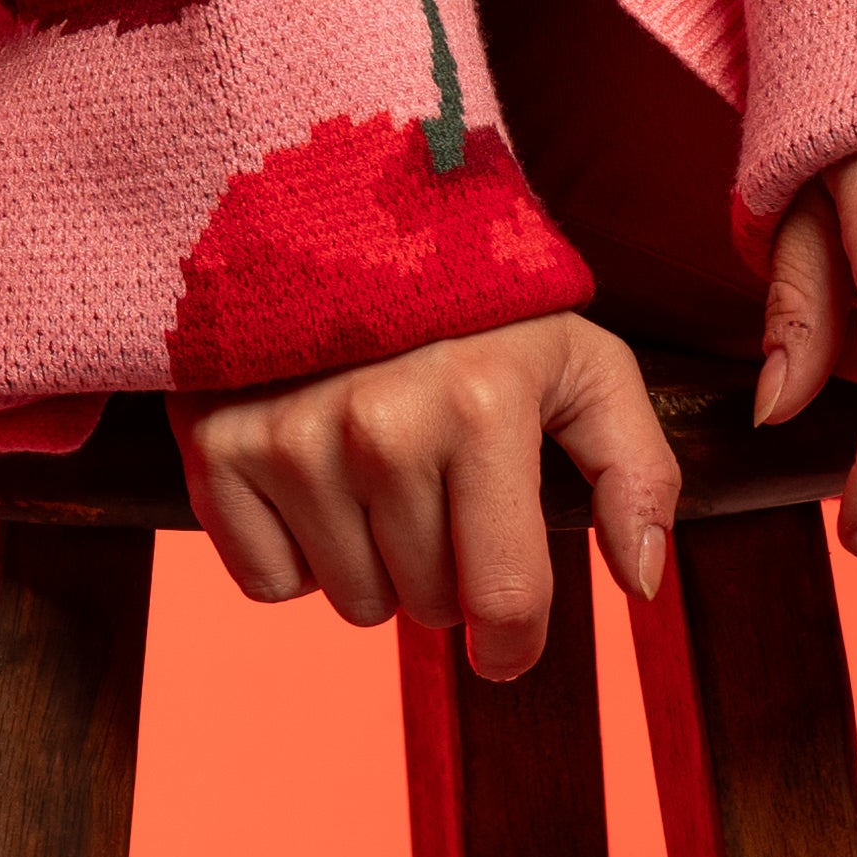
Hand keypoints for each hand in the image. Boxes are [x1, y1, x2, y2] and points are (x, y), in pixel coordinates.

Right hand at [175, 313, 680, 678]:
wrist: (332, 213)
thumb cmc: (474, 303)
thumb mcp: (581, 362)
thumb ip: (636, 468)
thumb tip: (639, 579)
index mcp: (482, 407)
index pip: (504, 600)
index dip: (515, 643)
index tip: (509, 639)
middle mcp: (381, 427)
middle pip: (426, 607)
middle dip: (443, 572)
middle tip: (437, 489)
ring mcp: (291, 435)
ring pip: (352, 600)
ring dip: (373, 560)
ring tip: (376, 470)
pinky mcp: (218, 444)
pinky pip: (269, 582)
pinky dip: (294, 549)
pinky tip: (313, 475)